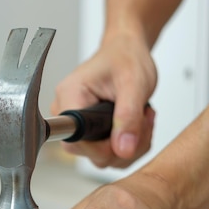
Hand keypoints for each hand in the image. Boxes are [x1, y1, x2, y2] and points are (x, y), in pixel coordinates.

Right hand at [51, 33, 157, 167]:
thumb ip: (129, 117)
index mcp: (70, 96)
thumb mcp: (134, 84)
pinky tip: (134, 126)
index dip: (103, 146)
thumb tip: (123, 150)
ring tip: (141, 119)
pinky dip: (126, 146)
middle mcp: (66, 113)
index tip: (127, 133)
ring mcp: (76, 124)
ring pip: (99, 156)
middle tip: (142, 121)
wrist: (126, 51)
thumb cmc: (126, 58)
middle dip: (122, 145)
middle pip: (88, 152)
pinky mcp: (86, 132)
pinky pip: (104, 153)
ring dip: (129, 145)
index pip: (76, 140)